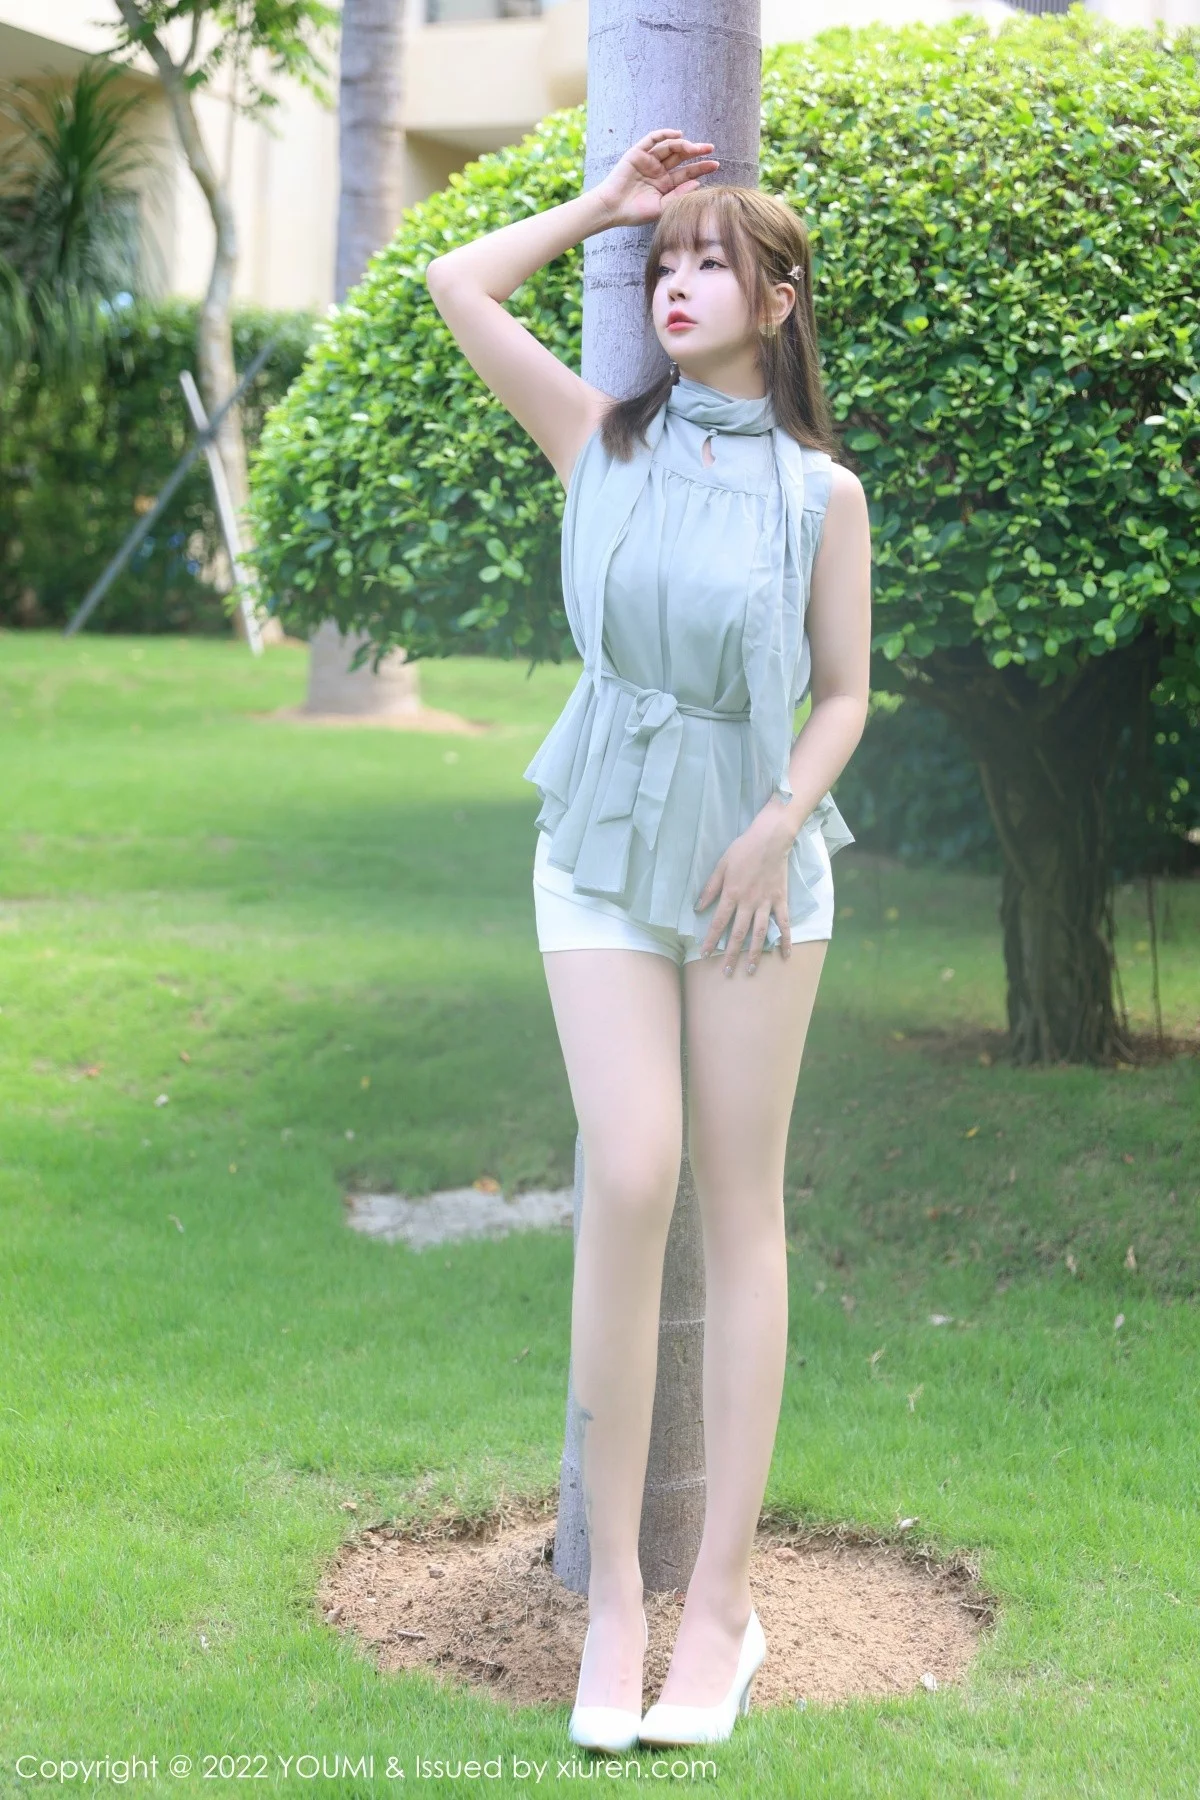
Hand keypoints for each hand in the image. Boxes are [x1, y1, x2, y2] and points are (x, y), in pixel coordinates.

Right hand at [591, 129, 719, 230]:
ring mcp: (648, 160)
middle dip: (696, 152)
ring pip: (669, 147)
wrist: (612, 209)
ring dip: (683, 144)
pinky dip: (664, 134)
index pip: (686, 173)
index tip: (715, 165)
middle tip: (710, 148)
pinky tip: (678, 135)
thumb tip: (697, 183)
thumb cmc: (635, 213)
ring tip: (694, 147)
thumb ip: (678, 195)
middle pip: (681, 157)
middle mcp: (658, 170)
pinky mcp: (637, 153)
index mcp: (665, 184)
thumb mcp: (661, 207)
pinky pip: (652, 139)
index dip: (701, 168)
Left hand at [694, 816, 795, 975]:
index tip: (704, 954)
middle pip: (738, 933)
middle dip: (730, 954)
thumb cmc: (743, 849)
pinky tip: (785, 955)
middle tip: (726, 972)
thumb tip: (698, 907)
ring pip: (759, 933)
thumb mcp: (721, 865)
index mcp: (731, 893)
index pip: (718, 922)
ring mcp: (766, 903)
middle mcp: (748, 902)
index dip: (711, 940)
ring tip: (749, 970)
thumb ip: (710, 888)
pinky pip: (783, 923)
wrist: (771, 838)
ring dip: (754, 953)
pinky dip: (785, 939)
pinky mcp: (780, 900)